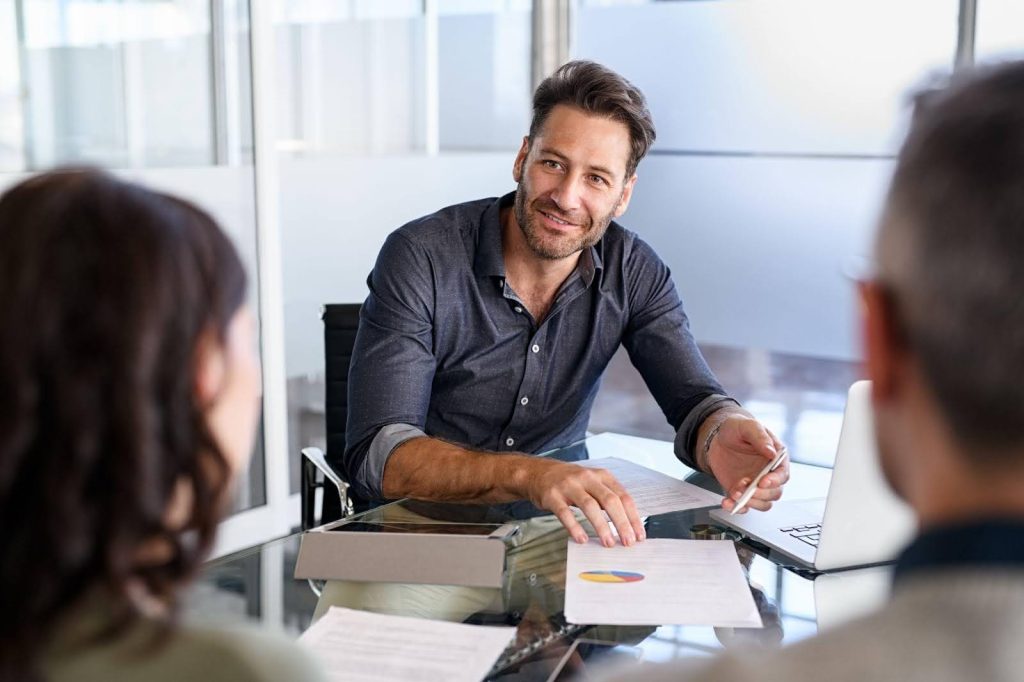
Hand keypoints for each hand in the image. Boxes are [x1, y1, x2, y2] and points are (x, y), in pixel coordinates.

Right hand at [522, 459, 645, 546]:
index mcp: (601, 476)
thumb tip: (627, 525)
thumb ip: (608, 498)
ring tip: (608, 543)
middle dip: (621, 523)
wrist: (538, 472)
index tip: (639, 535)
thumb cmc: (569, 481)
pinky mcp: (553, 496)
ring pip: (590, 506)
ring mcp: (569, 486)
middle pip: (610, 501)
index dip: (633, 517)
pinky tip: (582, 538)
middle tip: (627, 542)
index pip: (623, 496)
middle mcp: (587, 478)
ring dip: (601, 526)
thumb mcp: (592, 482)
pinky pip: (565, 513)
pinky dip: (575, 527)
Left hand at [707, 415, 788, 512]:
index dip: (775, 481)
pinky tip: (727, 502)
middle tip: (746, 488)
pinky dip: (737, 508)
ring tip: (735, 493)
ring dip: (750, 502)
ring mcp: (756, 485)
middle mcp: (769, 474)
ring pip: (763, 503)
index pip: (783, 474)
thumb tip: (772, 452)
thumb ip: (759, 437)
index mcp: (775, 458)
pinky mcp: (742, 492)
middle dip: (761, 494)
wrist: (717, 438)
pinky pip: (744, 506)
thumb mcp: (747, 426)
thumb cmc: (736, 429)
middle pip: (775, 493)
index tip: (763, 482)